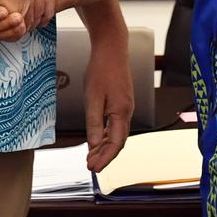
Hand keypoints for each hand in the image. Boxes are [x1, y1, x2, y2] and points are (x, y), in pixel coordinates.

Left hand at [84, 32, 133, 172]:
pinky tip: (98, 138)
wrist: (112, 48)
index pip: (116, 144)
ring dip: (105, 146)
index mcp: (122, 112)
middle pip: (118, 141)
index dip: (105, 158)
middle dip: (104, 156)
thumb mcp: (93, 97)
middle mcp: (127, 112)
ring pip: (117, 133)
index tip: (93, 169)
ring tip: (91, 156)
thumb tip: (94, 145)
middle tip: (89, 166)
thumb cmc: (101, 70)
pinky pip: (116, 123)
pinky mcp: (121, 101)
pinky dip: (107, 134)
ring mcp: (125, 106)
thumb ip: (94, 122)